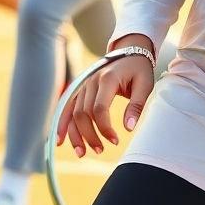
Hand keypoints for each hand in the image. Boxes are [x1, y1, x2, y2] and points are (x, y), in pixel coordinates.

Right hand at [56, 34, 155, 157]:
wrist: (129, 51)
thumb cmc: (139, 69)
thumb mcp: (144, 85)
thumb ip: (137, 106)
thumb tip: (128, 129)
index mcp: (107, 78)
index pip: (100, 108)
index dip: (105, 128)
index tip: (115, 140)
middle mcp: (91, 80)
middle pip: (84, 113)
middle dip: (90, 135)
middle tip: (101, 150)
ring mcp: (83, 84)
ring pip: (73, 113)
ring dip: (75, 135)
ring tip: (82, 153)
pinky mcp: (80, 89)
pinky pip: (67, 107)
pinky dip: (62, 124)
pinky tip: (59, 141)